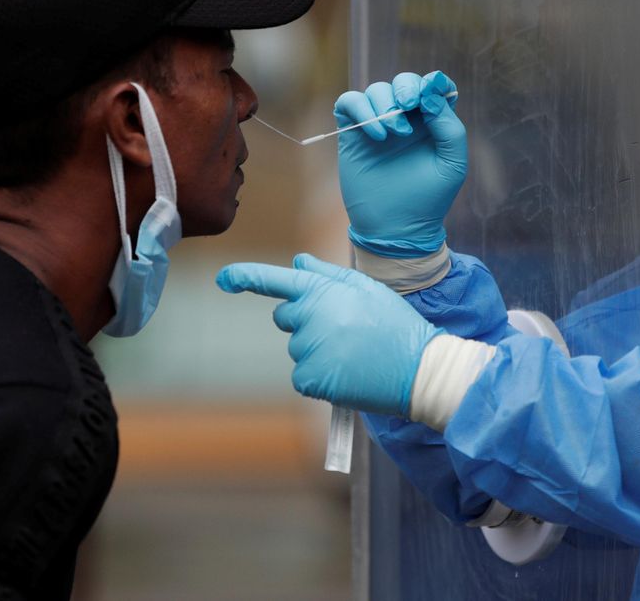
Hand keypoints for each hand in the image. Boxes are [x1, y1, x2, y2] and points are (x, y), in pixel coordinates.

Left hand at [216, 253, 443, 414]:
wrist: (417, 369)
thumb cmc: (394, 326)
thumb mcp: (367, 289)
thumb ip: (327, 274)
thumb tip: (297, 260)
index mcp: (321, 291)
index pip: (274, 280)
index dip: (245, 277)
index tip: (223, 279)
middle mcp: (309, 317)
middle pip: (285, 317)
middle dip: (305, 320)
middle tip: (344, 330)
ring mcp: (307, 349)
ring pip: (297, 348)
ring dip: (316, 350)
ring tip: (352, 353)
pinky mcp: (309, 379)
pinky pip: (302, 376)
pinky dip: (318, 377)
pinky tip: (346, 373)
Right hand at [337, 70, 466, 256]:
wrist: (396, 229)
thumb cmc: (428, 200)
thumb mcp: (452, 165)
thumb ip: (450, 129)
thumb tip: (431, 96)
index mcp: (432, 123)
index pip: (433, 87)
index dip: (433, 83)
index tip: (430, 94)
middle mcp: (405, 120)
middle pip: (404, 82)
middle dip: (406, 87)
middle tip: (408, 104)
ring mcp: (377, 125)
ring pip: (376, 89)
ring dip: (385, 105)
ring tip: (394, 133)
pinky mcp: (353, 134)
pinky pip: (349, 102)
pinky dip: (361, 110)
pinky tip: (377, 136)